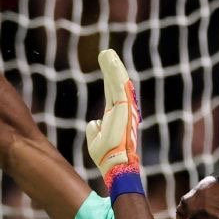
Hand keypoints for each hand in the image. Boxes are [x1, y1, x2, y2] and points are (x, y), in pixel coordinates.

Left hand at [86, 49, 142, 196]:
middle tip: (106, 53)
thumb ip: (94, 130)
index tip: (106, 65)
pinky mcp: (125, 108)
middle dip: (111, 68)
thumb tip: (93, 122)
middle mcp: (122, 110)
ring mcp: (124, 108)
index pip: (111, 93)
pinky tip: (112, 63)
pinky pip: (120, 87)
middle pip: (115, 84)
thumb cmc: (106, 157)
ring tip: (107, 53)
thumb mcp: (95, 141)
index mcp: (115, 115)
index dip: (108, 78)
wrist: (115, 165)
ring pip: (119, 83)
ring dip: (113, 67)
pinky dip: (116, 75)